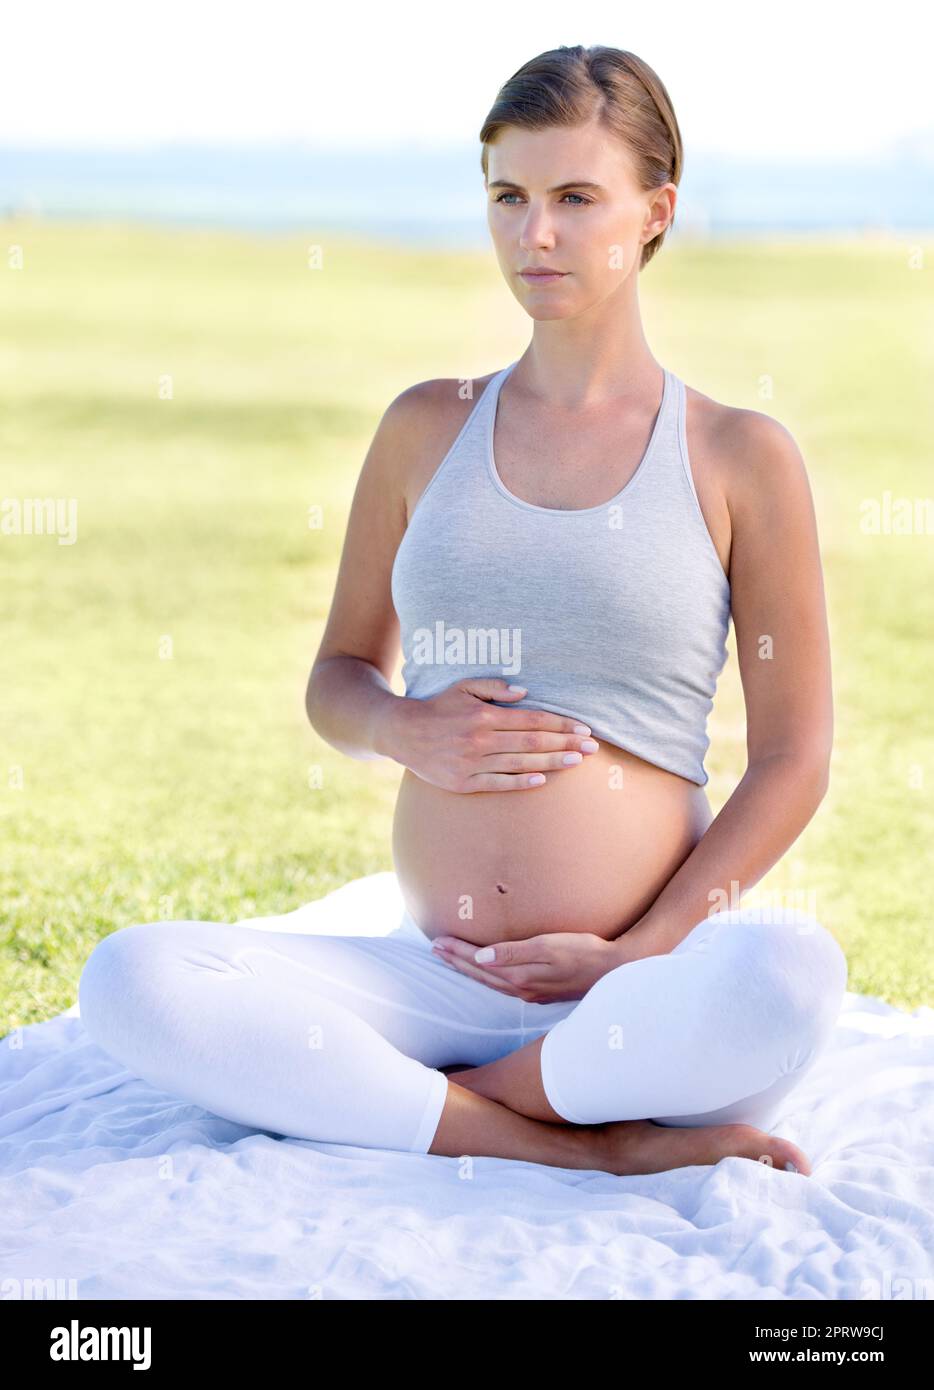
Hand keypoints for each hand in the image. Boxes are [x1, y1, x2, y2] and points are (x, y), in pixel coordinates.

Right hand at [383, 678, 599, 792]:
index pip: (532, 720)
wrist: (403, 733)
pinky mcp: (463, 783)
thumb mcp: (463, 686)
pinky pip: (499, 783)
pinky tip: (543, 781)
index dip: (560, 725)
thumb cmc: (438, 706)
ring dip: (552, 763)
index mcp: (484, 714)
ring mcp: (473, 763)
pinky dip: (521, 783)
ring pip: (520, 764)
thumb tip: (526, 693)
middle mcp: (481, 739)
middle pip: (532, 743)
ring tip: (576, 762)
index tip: (583, 729)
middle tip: (591, 748)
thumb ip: (495, 687)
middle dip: (565, 744)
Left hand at [429, 930, 626, 1002]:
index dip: (458, 952)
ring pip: (490, 981)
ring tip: (451, 959)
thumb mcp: (548, 946)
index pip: (480, 963)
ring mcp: (531, 993)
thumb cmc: (582, 952)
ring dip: (468, 969)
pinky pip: (503, 985)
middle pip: (480, 974)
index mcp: (520, 976)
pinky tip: (485, 973)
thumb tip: (482, 957)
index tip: (438, 942)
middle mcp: (521, 988)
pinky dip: (487, 977)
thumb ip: (513, 952)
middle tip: (435, 949)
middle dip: (456, 961)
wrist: (612, 971)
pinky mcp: (540, 992)